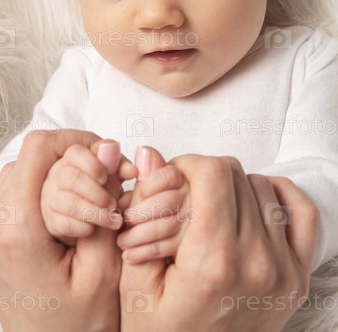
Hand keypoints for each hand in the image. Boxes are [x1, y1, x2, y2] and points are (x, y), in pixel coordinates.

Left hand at [0, 129, 132, 331]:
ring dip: (59, 172)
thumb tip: (109, 149)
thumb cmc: (79, 325)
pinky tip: (69, 206)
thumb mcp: (105, 268)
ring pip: (23, 169)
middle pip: (32, 157)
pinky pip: (16, 188)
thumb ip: (105, 202)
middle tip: (108, 180)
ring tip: (91, 196)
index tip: (106, 153)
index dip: (76, 140)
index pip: (38, 149)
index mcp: (16, 231)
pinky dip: (45, 186)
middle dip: (74, 160)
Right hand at [41, 141, 125, 244]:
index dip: (92, 165)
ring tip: (113, 219)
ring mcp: (52, 198)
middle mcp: (58, 176)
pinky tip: (96, 228)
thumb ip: (121, 167)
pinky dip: (84, 228)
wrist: (84, 210)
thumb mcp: (112, 173)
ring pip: (69, 203)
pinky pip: (65, 224)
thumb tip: (132, 171)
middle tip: (114, 204)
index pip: (75, 153)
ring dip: (95, 213)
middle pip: (71, 179)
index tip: (106, 177)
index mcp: (72, 159)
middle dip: (97, 193)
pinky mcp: (52, 220)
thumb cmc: (99, 187)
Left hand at [117, 147, 189, 262]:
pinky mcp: (193, 247)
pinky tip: (131, 255)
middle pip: (170, 200)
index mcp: (183, 177)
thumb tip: (143, 151)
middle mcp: (195, 197)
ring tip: (122, 241)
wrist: (138, 252)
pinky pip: (170, 247)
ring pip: (169, 225)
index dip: (151, 185)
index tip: (133, 195)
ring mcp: (197, 223)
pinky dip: (147, 251)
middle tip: (125, 219)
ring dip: (140, 235)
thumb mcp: (140, 188)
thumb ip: (145, 171)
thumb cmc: (140, 210)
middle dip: (142, 212)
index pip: (170, 175)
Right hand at [120, 154, 318, 331]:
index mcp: (213, 262)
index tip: (173, 178)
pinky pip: (302, 213)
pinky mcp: (298, 277)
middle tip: (185, 194)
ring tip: (211, 206)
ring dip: (234, 186)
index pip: (214, 174)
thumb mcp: (135, 283)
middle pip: (237, 175)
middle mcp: (256, 263)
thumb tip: (149, 155)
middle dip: (205, 175)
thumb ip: (143, 213)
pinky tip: (252, 203)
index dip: (188, 164)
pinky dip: (278, 196)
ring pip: (263, 187)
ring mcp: (284, 270)